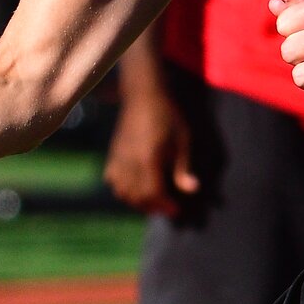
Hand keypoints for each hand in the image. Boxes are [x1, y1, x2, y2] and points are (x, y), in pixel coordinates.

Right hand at [103, 87, 196, 217]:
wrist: (143, 95)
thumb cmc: (167, 116)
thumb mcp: (182, 141)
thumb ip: (183, 168)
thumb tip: (192, 189)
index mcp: (148, 159)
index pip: (152, 193)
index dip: (164, 205)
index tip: (176, 208)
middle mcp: (130, 162)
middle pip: (136, 196)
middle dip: (152, 206)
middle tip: (166, 206)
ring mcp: (118, 158)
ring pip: (121, 191)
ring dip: (136, 201)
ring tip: (150, 199)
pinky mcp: (112, 153)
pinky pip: (111, 179)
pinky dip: (121, 188)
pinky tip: (133, 186)